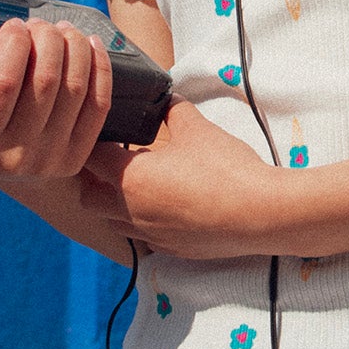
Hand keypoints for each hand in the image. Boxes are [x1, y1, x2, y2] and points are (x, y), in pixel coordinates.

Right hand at [0, 17, 112, 184]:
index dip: (13, 46)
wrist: (16, 178)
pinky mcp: (78, 154)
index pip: (2, 85)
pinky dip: (99, 68)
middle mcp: (16, 155)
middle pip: (44, 82)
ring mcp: (51, 157)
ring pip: (74, 89)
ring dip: (73, 48)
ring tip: (63, 28)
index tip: (13, 25)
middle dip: (46, 39)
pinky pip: (98, 105)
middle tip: (39, 23)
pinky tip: (90, 44)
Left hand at [79, 100, 288, 259]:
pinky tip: (163, 208)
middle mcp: (130, 210)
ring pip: (112, 222)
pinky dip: (141, 222)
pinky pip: (141, 236)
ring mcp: (149, 234)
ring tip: (135, 185)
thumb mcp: (198, 129)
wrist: (260, 214)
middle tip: (109, 161)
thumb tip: (166, 100)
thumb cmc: (225, 169)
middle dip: (91, 179)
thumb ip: (174, 111)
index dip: (91, 143)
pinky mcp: (170, 249)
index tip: (100, 134)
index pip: (90, 158)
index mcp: (130, 178)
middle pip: (88, 198)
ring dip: (114, 204)